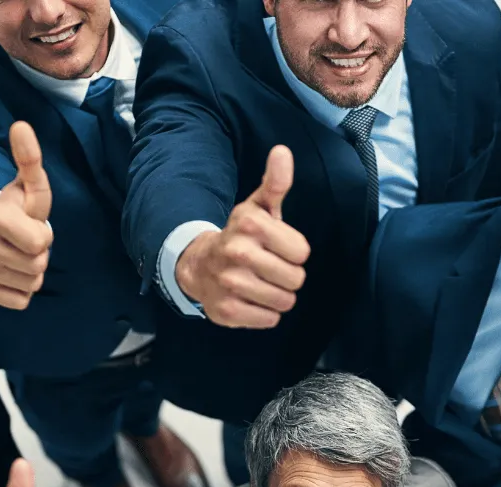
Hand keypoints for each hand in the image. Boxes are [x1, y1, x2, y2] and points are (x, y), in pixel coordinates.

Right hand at [0, 121, 53, 309]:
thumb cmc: (18, 206)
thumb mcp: (30, 184)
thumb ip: (29, 158)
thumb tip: (21, 125)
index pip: (40, 244)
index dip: (44, 235)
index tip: (34, 224)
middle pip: (37, 266)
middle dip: (40, 254)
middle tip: (28, 240)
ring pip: (30, 285)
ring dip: (32, 272)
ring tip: (21, 253)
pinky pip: (18, 301)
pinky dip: (22, 291)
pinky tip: (14, 272)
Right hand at [175, 146, 309, 328]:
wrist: (199, 265)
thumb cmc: (240, 236)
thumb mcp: (258, 208)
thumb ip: (275, 183)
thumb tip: (282, 151)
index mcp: (250, 225)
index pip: (302, 252)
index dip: (293, 252)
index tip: (276, 248)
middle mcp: (238, 253)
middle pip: (296, 279)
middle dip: (287, 276)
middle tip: (268, 268)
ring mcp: (230, 284)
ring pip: (284, 302)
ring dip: (278, 296)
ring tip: (261, 283)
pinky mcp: (226, 311)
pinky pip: (269, 320)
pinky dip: (264, 313)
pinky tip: (250, 299)